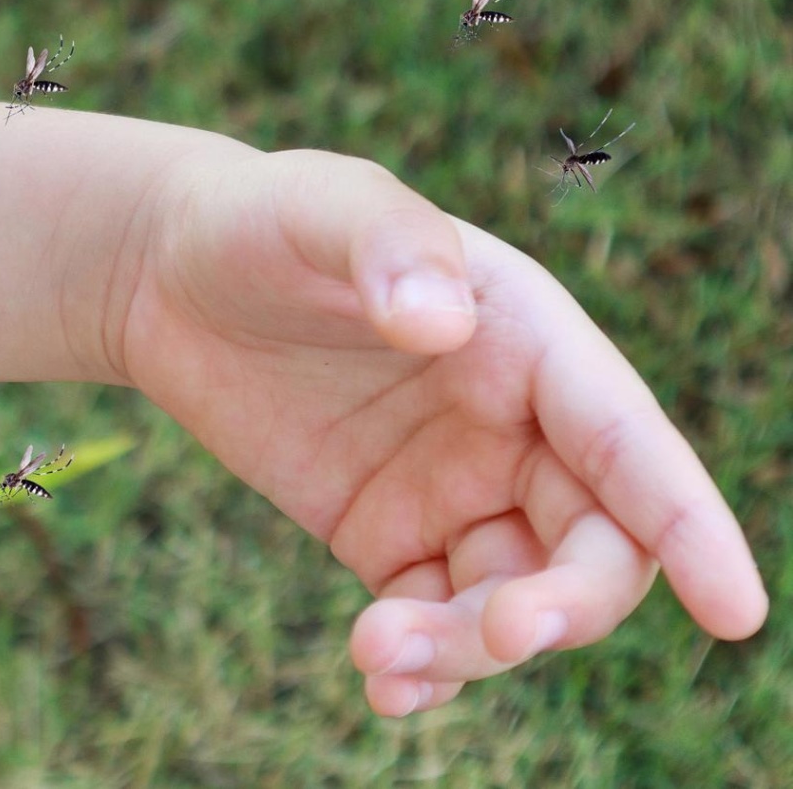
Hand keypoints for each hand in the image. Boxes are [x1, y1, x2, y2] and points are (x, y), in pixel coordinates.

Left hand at [110, 144, 766, 715]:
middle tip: (493, 634)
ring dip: (470, 649)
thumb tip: (441, 324)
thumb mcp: (319, 205)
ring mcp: (452, 488)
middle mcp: (513, 425)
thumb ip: (387, 244)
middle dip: (561, 608)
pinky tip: (386, 689)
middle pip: (593, 550)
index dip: (688, 526)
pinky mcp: (386, 535)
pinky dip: (423, 668)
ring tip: (378, 653)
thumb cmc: (259, 220)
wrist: (163, 274)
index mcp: (530, 340)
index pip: (630, 444)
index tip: (733, 612)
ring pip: (511, 602)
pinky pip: (433, 620)